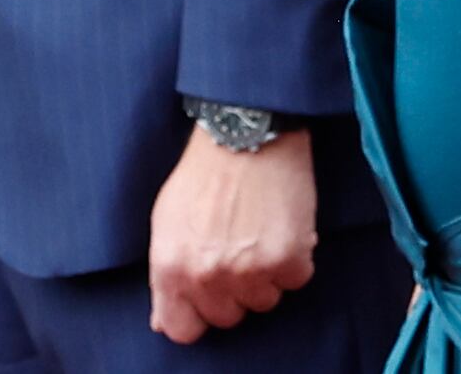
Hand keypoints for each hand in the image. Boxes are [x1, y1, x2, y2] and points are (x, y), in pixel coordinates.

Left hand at [149, 124, 318, 341]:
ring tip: (261, 232)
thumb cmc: (205, 172)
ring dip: (267, 275)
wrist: (247, 130)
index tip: (209, 296)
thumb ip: (166, 275)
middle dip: (235, 290)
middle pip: (228, 317)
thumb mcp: (166, 220)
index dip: (198, 313)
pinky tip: (283, 226)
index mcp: (171, 268)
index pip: (183, 329)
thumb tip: (164, 322)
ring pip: (265, 301)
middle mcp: (207, 276)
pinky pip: (296, 280)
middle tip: (240, 249)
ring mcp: (249, 271)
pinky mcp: (288, 258)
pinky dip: (295, 258)